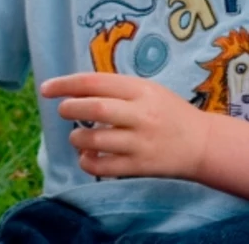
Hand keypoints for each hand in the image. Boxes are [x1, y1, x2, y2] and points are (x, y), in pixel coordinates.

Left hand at [41, 72, 212, 179]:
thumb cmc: (168, 112)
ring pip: (97, 140)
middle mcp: (141, 115)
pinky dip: (88, 163)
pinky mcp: (141, 167)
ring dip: (77, 138)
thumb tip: (72, 89)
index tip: (46, 89)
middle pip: (95, 108)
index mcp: (140, 90)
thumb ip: (115, 88)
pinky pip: (105, 167)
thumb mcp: (146, 90)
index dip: (65, 84)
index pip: (95, 82)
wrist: (203, 144)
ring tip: (78, 136)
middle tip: (63, 110)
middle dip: (70, 108)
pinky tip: (87, 157)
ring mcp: (141, 142)